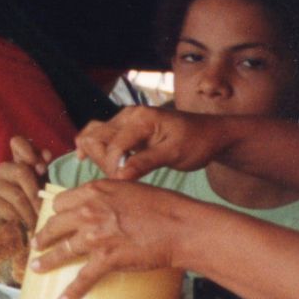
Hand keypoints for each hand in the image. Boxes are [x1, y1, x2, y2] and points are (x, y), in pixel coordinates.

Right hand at [0, 137, 54, 243]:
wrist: (3, 228)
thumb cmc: (27, 208)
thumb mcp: (39, 190)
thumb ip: (43, 174)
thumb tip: (46, 154)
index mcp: (19, 164)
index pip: (18, 143)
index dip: (28, 150)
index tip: (41, 168)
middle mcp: (4, 171)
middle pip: (20, 171)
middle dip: (36, 192)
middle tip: (45, 210)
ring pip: (16, 194)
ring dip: (31, 212)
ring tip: (38, 224)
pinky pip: (8, 209)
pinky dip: (21, 220)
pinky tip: (27, 228)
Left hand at [31, 180, 194, 298]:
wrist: (180, 227)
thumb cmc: (162, 205)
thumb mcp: (128, 188)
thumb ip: (106, 194)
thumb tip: (98, 200)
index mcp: (93, 192)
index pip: (60, 203)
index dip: (55, 212)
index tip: (52, 219)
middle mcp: (89, 212)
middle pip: (55, 225)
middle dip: (43, 236)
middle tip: (36, 243)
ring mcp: (96, 236)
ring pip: (63, 250)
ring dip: (46, 261)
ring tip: (36, 267)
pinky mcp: (107, 259)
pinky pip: (84, 278)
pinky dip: (71, 292)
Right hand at [74, 105, 230, 179]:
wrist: (212, 133)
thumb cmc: (197, 143)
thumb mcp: (175, 154)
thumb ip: (145, 162)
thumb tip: (119, 176)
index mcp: (141, 118)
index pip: (114, 144)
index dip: (113, 167)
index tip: (121, 184)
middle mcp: (129, 114)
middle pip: (97, 136)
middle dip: (101, 160)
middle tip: (115, 179)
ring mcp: (126, 118)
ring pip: (95, 134)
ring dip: (94, 153)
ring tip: (105, 171)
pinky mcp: (126, 125)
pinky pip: (102, 134)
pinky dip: (95, 146)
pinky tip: (85, 158)